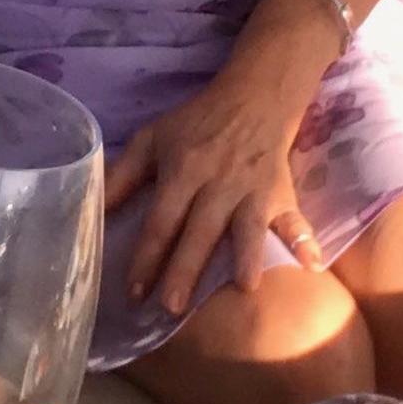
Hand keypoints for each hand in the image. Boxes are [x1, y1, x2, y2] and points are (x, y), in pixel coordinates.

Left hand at [103, 36, 330, 317]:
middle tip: (171, 308)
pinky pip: (295, 218)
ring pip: (248, 226)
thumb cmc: (197, 122)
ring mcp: (253, 189)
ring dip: (247, 255)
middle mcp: (217, 182)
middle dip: (186, 269)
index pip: (161, 220)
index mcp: (183, 170)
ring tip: (245, 289)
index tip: (133, 293)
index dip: (146, 256)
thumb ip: (121, 177)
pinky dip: (305, 240)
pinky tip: (311, 266)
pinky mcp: (282, 191)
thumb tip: (91, 213)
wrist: (255, 95)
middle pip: (199, 230)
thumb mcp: (152, 139)